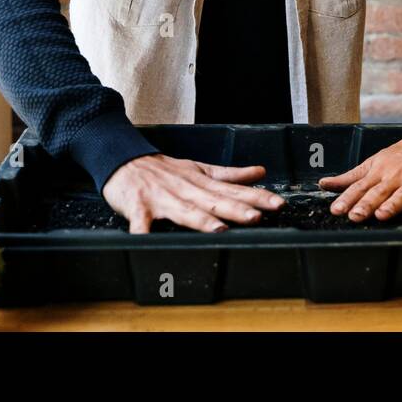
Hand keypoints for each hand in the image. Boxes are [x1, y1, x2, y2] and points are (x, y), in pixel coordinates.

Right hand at [102, 153, 284, 232]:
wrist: (124, 160)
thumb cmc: (163, 169)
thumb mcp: (200, 168)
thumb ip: (230, 175)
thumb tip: (260, 173)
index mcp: (202, 182)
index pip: (234, 190)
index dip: (257, 197)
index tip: (277, 204)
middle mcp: (186, 190)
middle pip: (214, 201)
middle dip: (236, 209)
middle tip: (257, 217)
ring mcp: (163, 198)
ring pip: (184, 211)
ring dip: (201, 220)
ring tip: (219, 229)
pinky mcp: (139, 206)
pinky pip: (141, 222)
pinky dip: (143, 232)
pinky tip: (147, 241)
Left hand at [318, 123, 401, 222]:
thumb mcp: (374, 161)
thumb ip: (351, 177)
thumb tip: (325, 184)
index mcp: (380, 172)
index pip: (359, 187)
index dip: (347, 199)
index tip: (337, 209)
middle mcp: (396, 177)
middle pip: (378, 192)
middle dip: (366, 204)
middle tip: (355, 216)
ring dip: (393, 205)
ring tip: (383, 214)